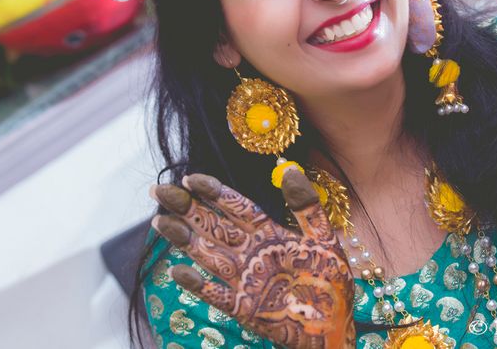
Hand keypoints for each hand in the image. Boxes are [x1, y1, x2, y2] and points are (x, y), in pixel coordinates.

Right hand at [151, 168, 354, 348]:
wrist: (336, 327)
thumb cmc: (331, 282)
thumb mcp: (325, 239)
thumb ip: (307, 206)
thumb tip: (290, 169)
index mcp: (269, 234)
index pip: (237, 207)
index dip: (215, 192)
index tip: (192, 178)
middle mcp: (252, 254)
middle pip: (214, 226)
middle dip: (187, 208)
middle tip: (160, 191)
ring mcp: (246, 280)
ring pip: (209, 254)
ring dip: (185, 238)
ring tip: (160, 221)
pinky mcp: (245, 308)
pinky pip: (217, 295)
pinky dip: (198, 284)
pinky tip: (177, 270)